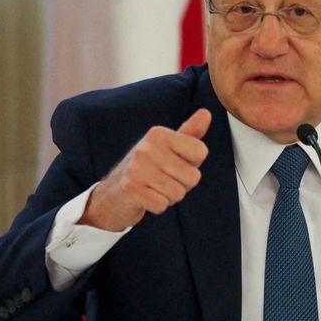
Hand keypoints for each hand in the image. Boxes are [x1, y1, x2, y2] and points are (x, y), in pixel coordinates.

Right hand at [78, 108, 211, 231]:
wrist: (113, 194)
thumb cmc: (149, 170)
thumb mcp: (170, 148)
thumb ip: (190, 133)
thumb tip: (207, 113)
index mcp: (159, 134)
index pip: (200, 151)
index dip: (192, 165)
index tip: (174, 166)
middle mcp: (147, 147)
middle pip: (193, 176)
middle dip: (182, 185)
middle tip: (162, 181)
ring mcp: (136, 167)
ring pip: (178, 193)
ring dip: (169, 197)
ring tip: (153, 189)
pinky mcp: (130, 188)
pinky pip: (162, 205)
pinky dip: (157, 207)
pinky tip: (145, 198)